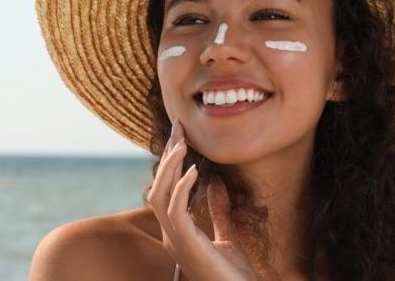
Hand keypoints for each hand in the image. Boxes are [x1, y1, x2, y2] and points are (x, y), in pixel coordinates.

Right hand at [147, 119, 257, 280]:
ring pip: (159, 196)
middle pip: (157, 188)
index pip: (165, 192)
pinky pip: (175, 210)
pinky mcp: (186, 244)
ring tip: (183, 144)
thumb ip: (219, 212)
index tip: (181, 138)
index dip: (171, 164)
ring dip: (170, 167)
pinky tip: (194, 170)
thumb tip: (216, 183)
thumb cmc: (236, 275)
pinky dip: (182, 188)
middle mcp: (170, 236)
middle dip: (167, 157)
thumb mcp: (228, 236)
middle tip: (179, 129)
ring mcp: (175, 241)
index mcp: (177, 234)